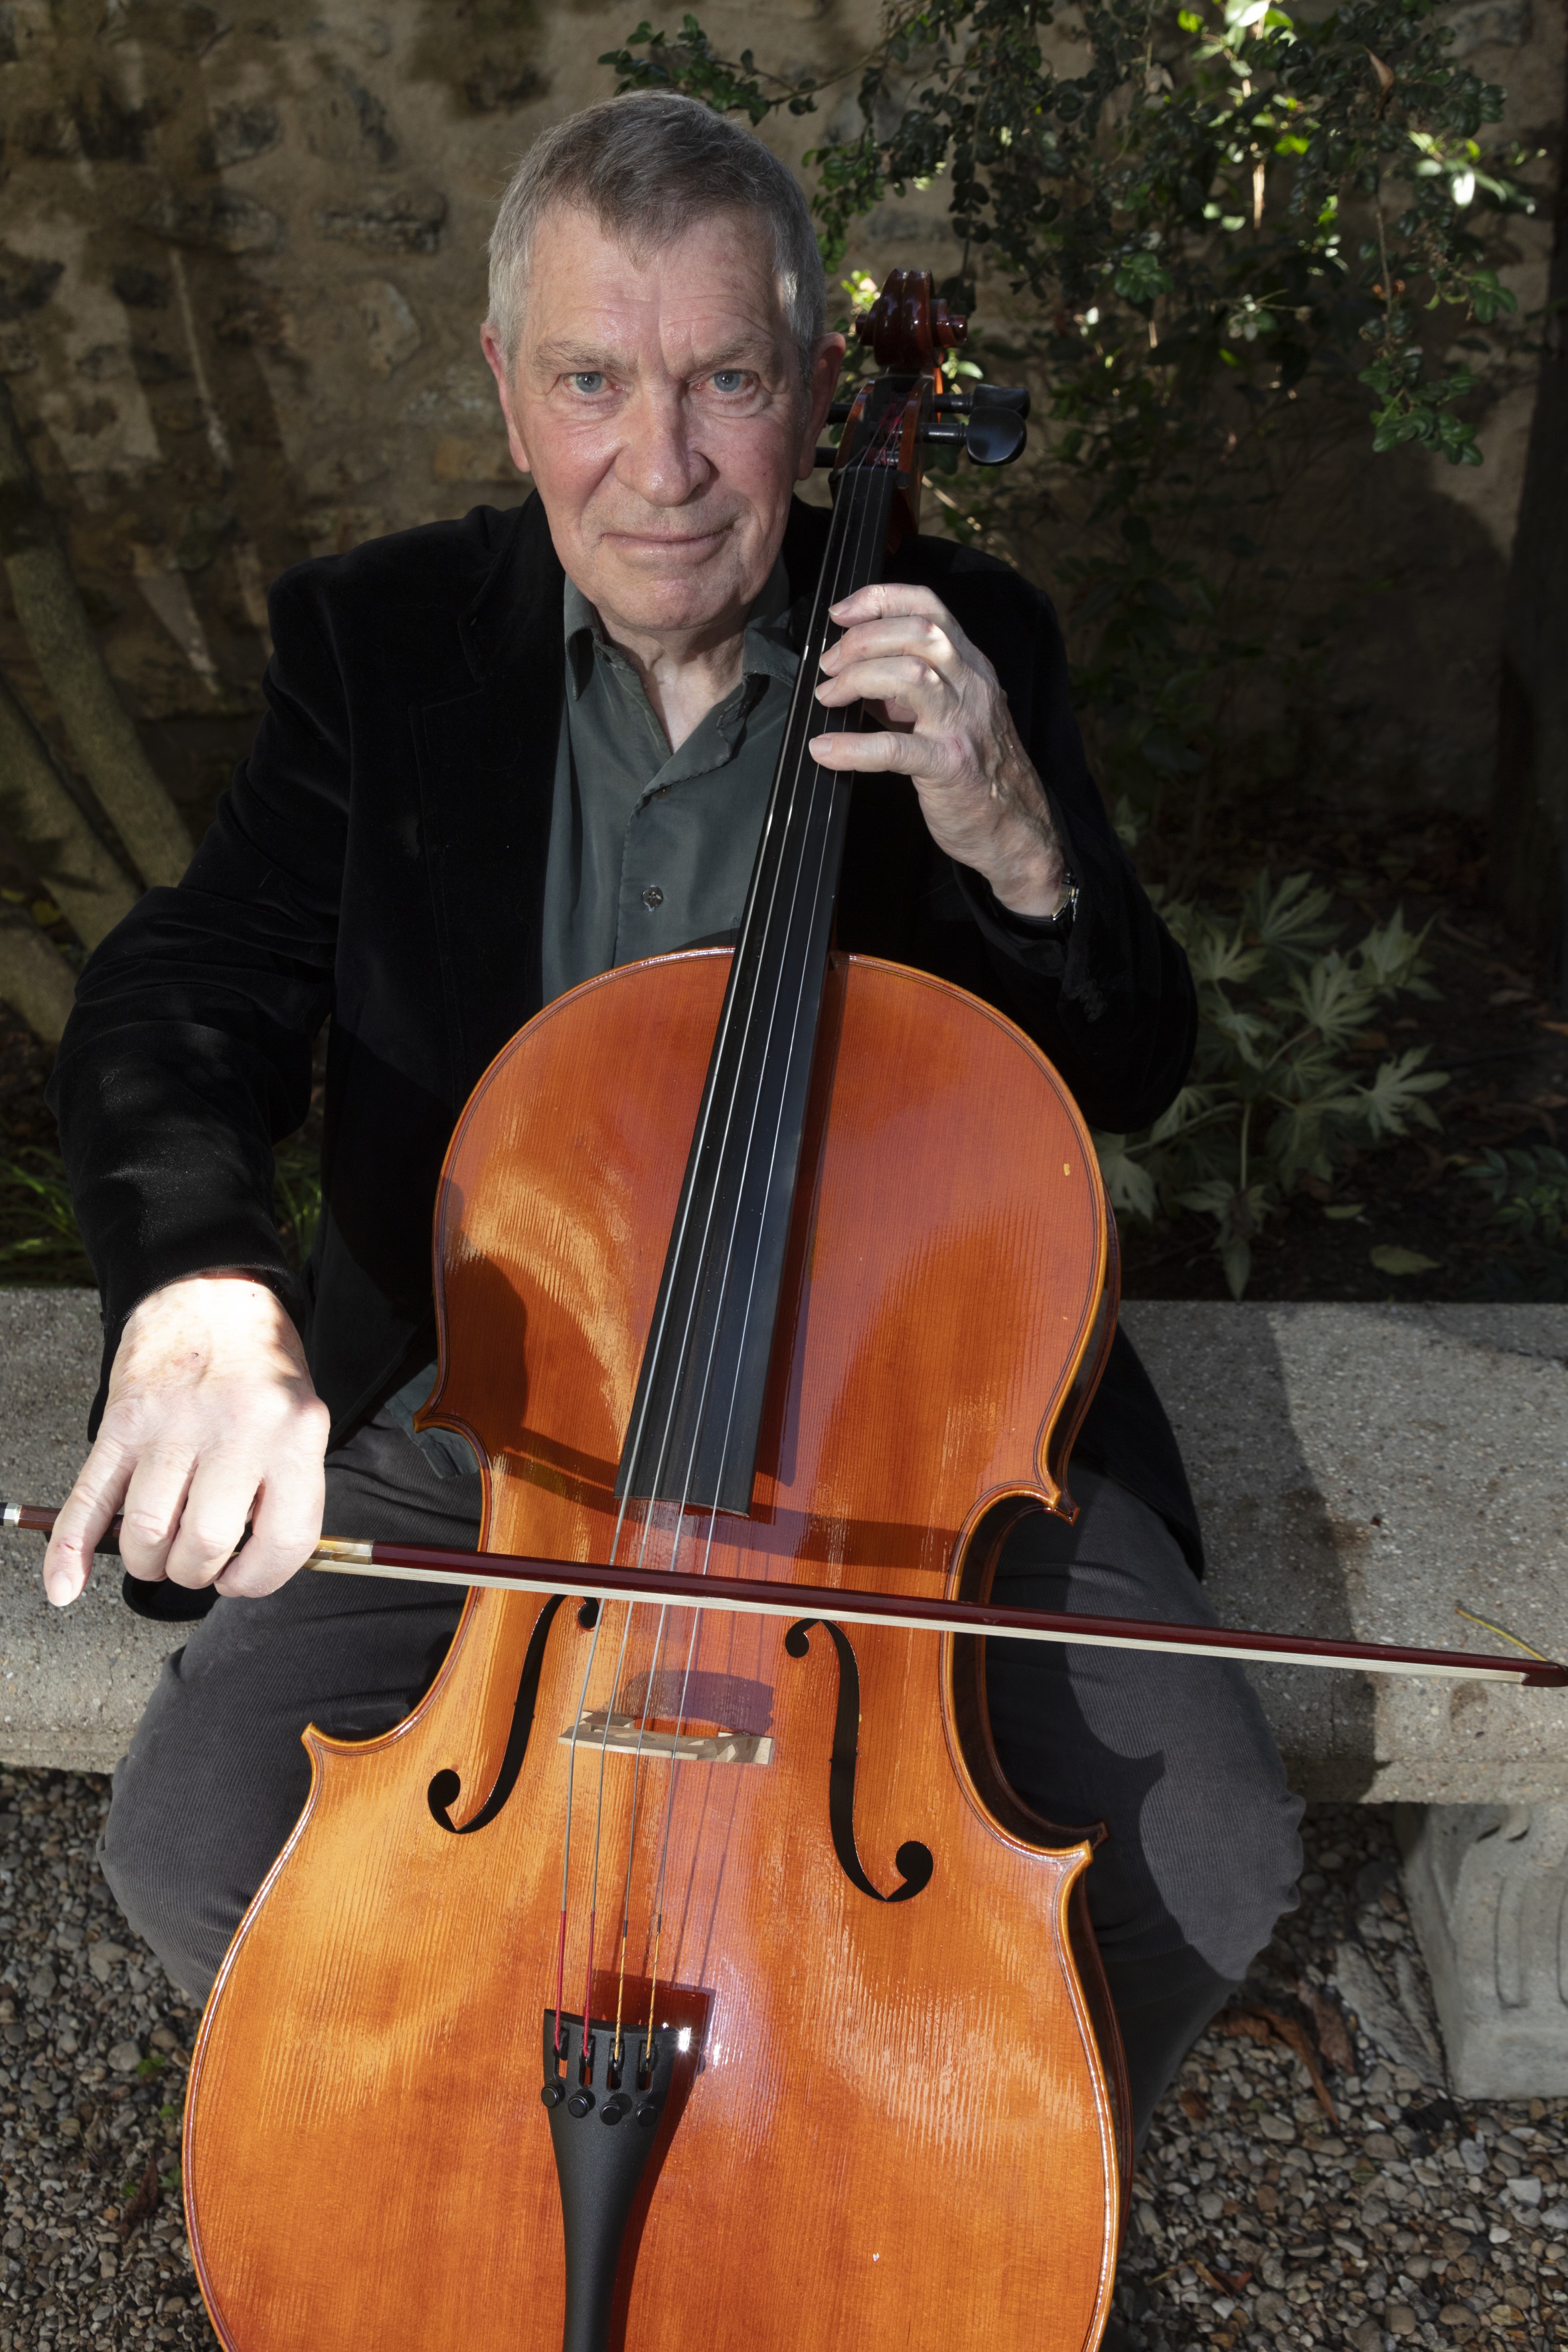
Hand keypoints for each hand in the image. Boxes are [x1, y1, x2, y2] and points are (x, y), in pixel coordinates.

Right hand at [43, 1274, 329, 1608]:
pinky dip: (70, 1551)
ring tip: (159, 1548)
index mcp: (294, 1433)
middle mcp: (236, 1429)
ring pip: (145, 1534)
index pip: (285, 1540)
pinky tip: (66, 1585)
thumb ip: (287, 1488)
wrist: (210, 1290)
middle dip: (196, 1573)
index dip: (260, 1579)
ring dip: (147, 1562)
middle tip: (197, 1561)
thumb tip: (252, 1567)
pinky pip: (90, 1501)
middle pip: (205, 1545)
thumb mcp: (299, 1418)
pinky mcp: (123, 1421)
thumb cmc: (259, 1364)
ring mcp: (174, 1424)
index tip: (241, 1579)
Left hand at [810, 583, 1069, 917]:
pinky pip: (895, 748)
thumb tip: (858, 677)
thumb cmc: (978, 771)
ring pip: (911, 673)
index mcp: (971, 667)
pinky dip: (853, 748)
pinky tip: (826, 751)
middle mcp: (971, 686)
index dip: (881, 599)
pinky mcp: (950, 766)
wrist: (1015, 828)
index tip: (840, 613)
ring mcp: (962, 725)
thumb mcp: (952, 715)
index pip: (929, 607)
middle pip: (917, 631)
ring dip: (858, 678)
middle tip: (828, 666)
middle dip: (862, 640)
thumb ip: (911, 692)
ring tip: (828, 697)